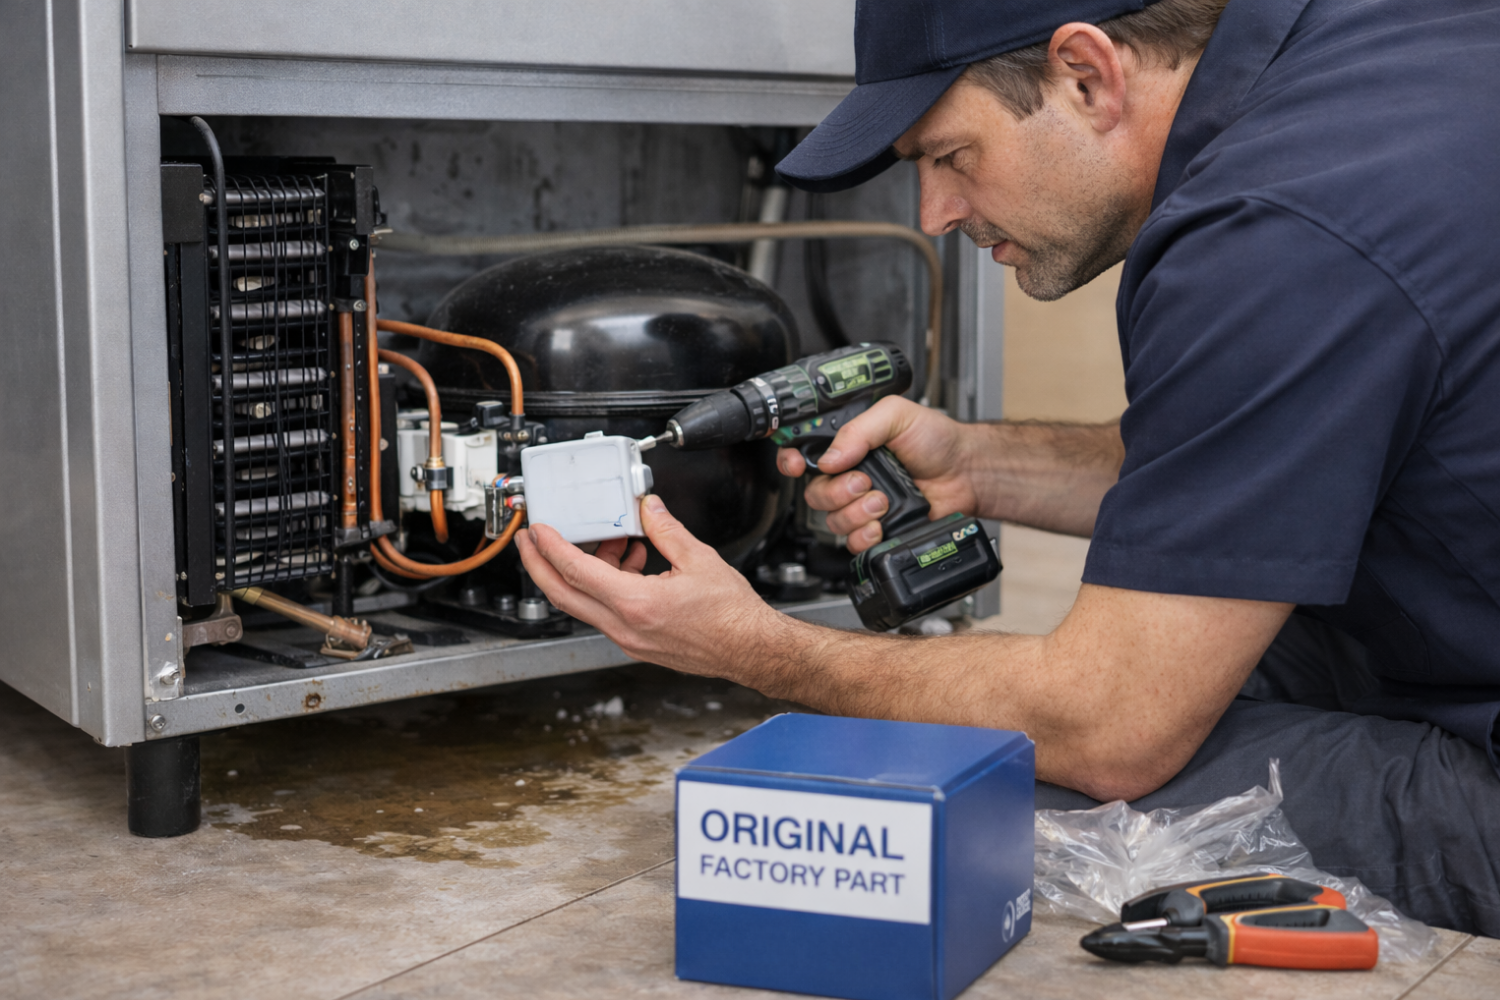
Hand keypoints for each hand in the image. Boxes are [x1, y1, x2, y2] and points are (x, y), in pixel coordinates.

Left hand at [515, 495, 801, 679]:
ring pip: (585, 604)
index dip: (551, 547)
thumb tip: (648, 508)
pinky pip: (607, 613)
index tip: (539, 530)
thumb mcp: (699, 559)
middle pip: (563, 595)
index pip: (576, 571)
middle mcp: (626, 626)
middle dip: (540, 565)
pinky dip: (606, 587)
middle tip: (530, 542)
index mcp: (636, 603)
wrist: (751, 649)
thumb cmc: (732, 616)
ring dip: (583, 573)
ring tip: (609, 544)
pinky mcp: (638, 644)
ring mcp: (629, 639)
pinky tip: (629, 565)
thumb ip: (666, 529)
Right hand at [778, 396, 978, 552]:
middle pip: (814, 494)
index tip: (797, 465)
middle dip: (836, 492)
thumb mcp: (896, 416)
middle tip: (864, 482)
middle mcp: (849, 475)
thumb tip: (829, 457)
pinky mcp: (876, 529)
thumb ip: (859, 429)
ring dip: (855, 513)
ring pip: (832, 520)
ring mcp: (861, 505)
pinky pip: (852, 542)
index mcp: (847, 445)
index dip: (791, 461)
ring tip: (882, 501)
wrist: (965, 473)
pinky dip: (864, 536)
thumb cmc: (936, 440)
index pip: (803, 453)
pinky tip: (881, 525)